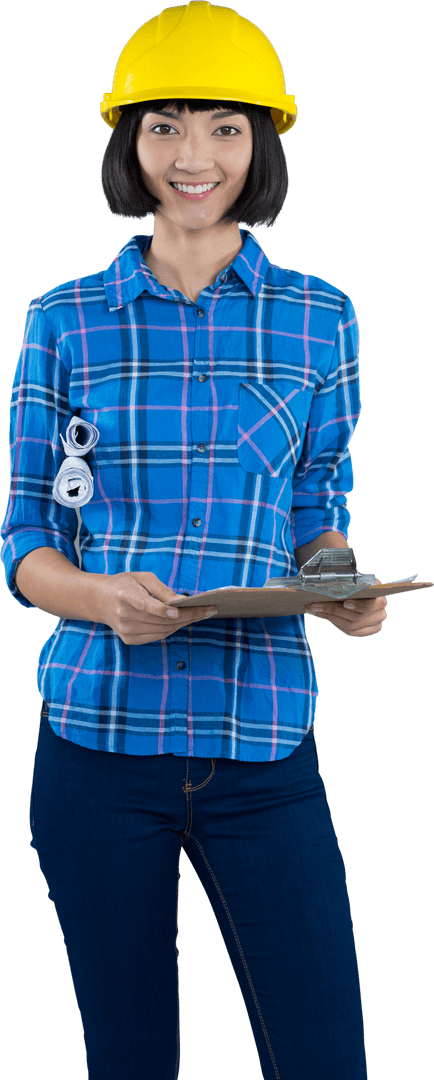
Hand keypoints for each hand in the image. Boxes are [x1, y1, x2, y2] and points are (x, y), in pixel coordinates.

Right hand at [95, 571, 217, 644]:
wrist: (100, 600)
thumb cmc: (124, 584)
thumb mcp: (142, 578)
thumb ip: (162, 590)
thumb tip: (181, 601)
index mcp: (125, 596)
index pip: (146, 606)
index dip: (163, 610)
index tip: (180, 610)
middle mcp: (124, 616)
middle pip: (161, 620)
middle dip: (188, 616)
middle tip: (209, 609)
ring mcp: (126, 631)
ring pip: (163, 630)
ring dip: (184, 623)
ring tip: (201, 614)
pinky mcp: (130, 640)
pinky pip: (157, 636)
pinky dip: (172, 629)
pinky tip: (184, 621)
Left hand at [304, 578, 387, 636]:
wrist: (362, 591)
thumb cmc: (355, 583)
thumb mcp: (352, 579)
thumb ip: (344, 583)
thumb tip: (324, 587)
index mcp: (380, 593)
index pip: (374, 604)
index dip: (359, 605)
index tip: (345, 603)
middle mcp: (381, 609)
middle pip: (357, 617)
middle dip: (333, 610)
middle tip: (314, 605)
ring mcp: (377, 622)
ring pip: (351, 625)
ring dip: (330, 617)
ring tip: (314, 610)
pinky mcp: (371, 630)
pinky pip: (352, 631)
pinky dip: (336, 623)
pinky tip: (324, 615)